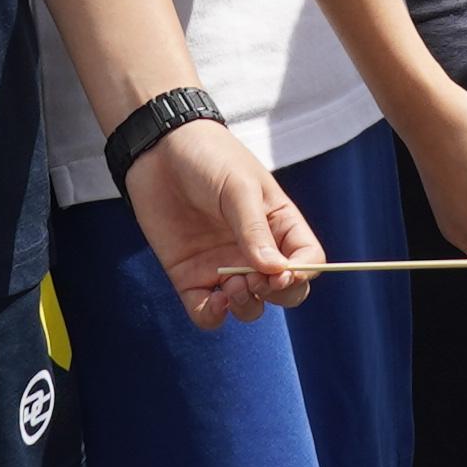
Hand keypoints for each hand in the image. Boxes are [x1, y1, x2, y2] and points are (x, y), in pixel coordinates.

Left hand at [126, 116, 313, 326]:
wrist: (157, 150)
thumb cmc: (208, 158)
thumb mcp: (238, 187)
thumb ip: (255, 230)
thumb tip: (275, 272)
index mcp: (279, 225)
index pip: (308, 261)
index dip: (303, 274)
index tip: (282, 273)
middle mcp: (256, 251)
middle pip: (284, 292)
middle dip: (276, 294)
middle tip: (254, 279)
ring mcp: (224, 266)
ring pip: (250, 308)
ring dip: (247, 306)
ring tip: (231, 284)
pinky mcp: (190, 277)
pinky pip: (208, 313)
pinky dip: (214, 316)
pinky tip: (213, 300)